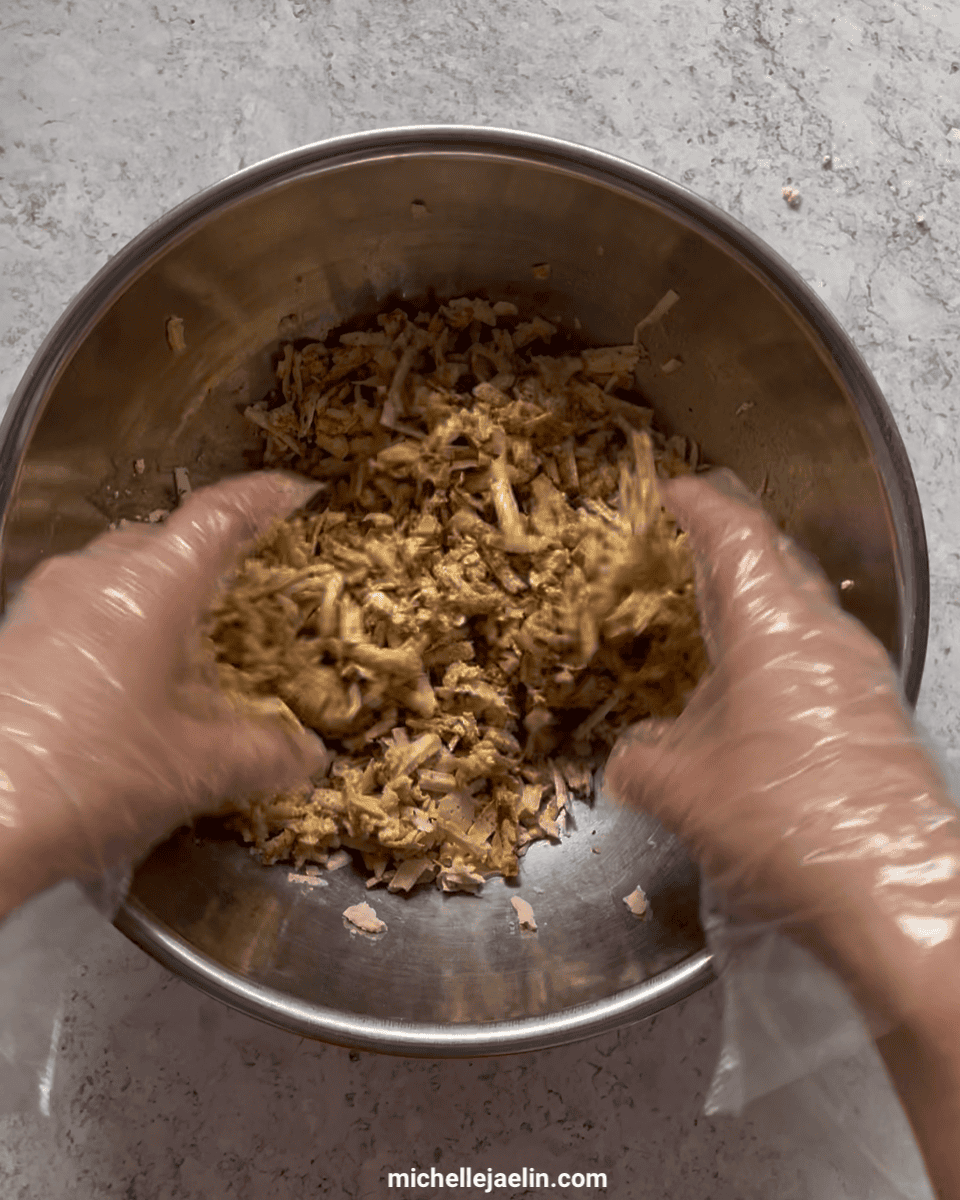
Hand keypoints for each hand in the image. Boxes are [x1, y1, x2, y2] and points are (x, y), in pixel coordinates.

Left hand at [0, 472, 327, 915]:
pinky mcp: (11, 637)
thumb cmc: (86, 779)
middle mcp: (91, 577)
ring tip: (190, 644)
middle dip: (208, 556)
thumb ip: (263, 753)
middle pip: (162, 539)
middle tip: (247, 589)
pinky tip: (129, 683)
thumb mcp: (194, 771)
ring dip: (159, 595)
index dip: (261, 499)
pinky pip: (80, 609)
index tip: (293, 493)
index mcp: (148, 588)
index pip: (215, 516)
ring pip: (115, 574)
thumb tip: (310, 755)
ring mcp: (42, 604)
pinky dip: (117, 626)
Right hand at [605, 470, 958, 1028]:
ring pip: (802, 613)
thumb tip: (627, 760)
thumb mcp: (682, 792)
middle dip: (730, 548)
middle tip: (686, 546)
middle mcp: (825, 636)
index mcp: (773, 628)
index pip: (737, 536)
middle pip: (778, 562)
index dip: (699, 506)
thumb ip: (641, 762)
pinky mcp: (877, 718)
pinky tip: (751, 700)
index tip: (671, 491)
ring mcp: (860, 676)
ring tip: (711, 625)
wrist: (898, 895)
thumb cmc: (784, 821)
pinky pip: (818, 660)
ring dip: (757, 607)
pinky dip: (777, 656)